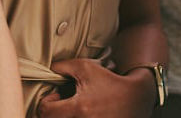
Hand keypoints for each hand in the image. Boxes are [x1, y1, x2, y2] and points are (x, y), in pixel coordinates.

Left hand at [38, 58, 154, 117]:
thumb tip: (49, 70)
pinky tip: (82, 112)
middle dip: (52, 111)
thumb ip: (64, 67)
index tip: (56, 96)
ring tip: (72, 108)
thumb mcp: (86, 67)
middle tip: (60, 103)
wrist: (134, 98)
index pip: (46, 111)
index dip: (46, 102)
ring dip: (62, 115)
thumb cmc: (110, 81)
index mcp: (79, 108)